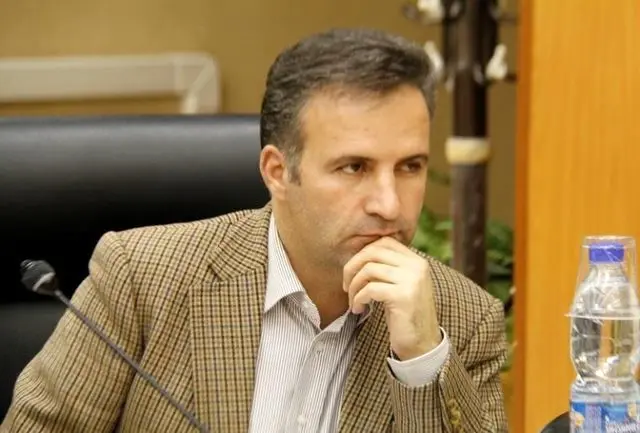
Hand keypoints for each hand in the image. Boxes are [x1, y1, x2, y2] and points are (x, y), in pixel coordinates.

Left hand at [343, 237, 440, 360]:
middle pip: (373, 252)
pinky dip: (358, 298)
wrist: (422, 344)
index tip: (354, 271)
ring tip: (353, 300)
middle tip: (346, 285)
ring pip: (369, 270)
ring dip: (354, 286)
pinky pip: (370, 289)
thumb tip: (357, 256)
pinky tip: (359, 308)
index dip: (363, 253)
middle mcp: (417, 267)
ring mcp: (412, 280)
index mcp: (416, 261)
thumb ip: (387, 268)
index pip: (384, 242)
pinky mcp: (404, 296)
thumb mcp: (399, 285)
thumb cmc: (404, 315)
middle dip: (352, 267)